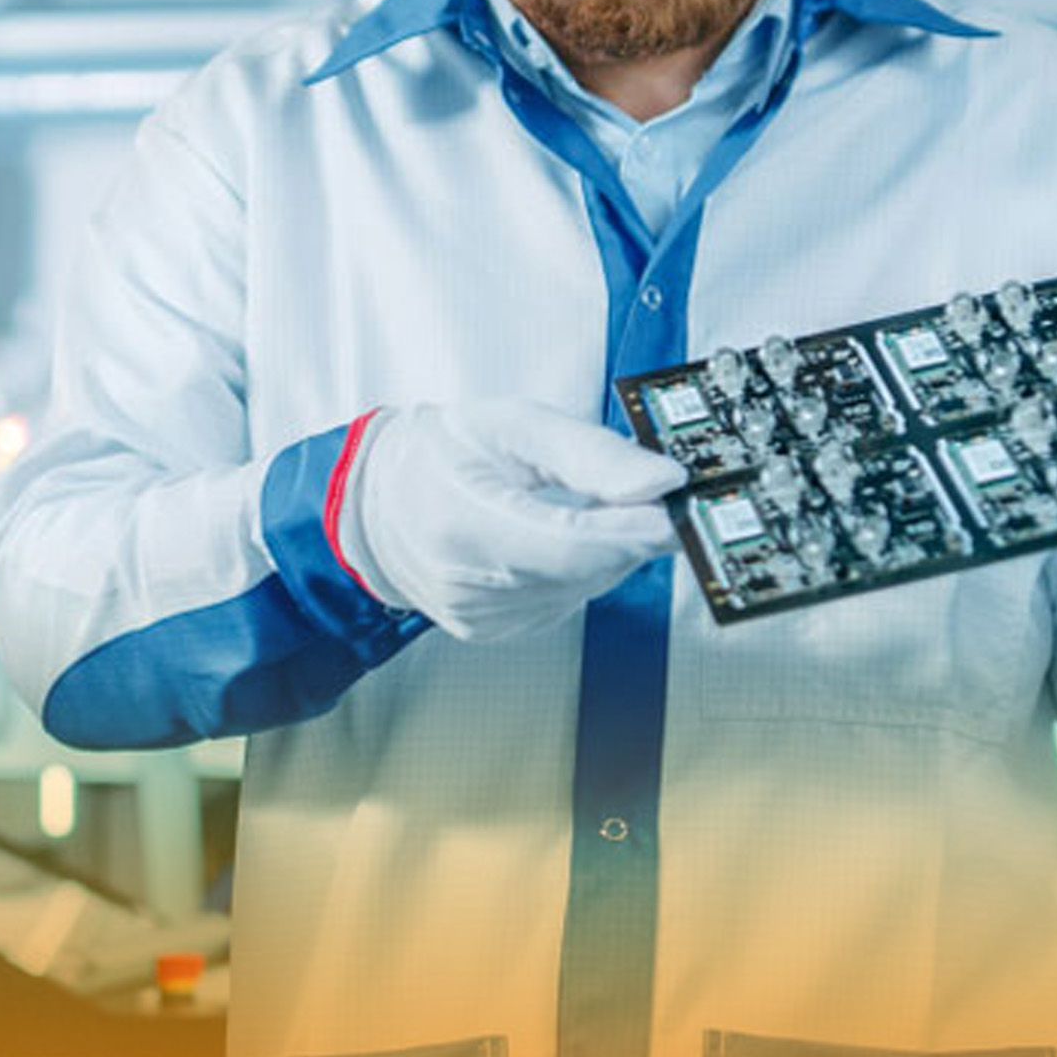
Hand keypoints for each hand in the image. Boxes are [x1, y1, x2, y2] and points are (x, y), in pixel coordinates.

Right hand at [344, 399, 687, 641]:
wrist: (378, 500)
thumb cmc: (441, 453)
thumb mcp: (514, 424)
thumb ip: (590, 452)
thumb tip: (661, 480)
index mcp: (462, 523)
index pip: (571, 544)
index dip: (633, 529)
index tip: (678, 507)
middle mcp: (468, 585)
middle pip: (585, 569)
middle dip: (629, 531)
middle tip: (655, 493)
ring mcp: (480, 617)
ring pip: (583, 588)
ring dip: (605, 549)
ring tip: (588, 504)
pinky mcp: (492, 632)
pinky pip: (564, 601)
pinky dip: (578, 569)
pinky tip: (559, 536)